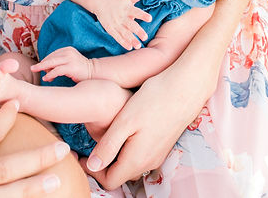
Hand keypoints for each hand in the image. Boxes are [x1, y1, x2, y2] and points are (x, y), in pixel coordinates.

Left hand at [31, 47, 93, 82]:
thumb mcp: (69, 62)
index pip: (52, 55)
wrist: (94, 73)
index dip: (45, 61)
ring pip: (51, 63)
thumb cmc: (80, 70)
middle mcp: (68, 52)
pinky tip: (47, 78)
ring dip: (44, 70)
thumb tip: (45, 68)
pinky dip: (50, 74)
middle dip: (40, 64)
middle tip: (33, 69)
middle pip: (50, 58)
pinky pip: (56, 70)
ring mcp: (70, 59)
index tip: (43, 69)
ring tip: (42, 76)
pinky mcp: (71, 67)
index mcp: (67, 49)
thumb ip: (59, 62)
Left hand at [84, 61, 210, 188]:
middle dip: (102, 165)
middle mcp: (149, 162)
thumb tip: (93, 166)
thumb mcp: (125, 121)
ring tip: (104, 137)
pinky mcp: (164, 143)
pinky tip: (124, 130)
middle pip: (120, 174)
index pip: (109, 181)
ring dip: (115, 157)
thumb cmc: (154, 99)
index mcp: (137, 160)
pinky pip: (141, 154)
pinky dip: (128, 149)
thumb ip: (108, 146)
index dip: (92, 172)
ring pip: (131, 164)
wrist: (187, 87)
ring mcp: (158, 153)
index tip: (80, 156)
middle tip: (87, 148)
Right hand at [92, 0, 152, 49]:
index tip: (150, 18)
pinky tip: (129, 47)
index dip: (143, 15)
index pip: (136, 11)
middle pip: (131, 24)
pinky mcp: (110, 28)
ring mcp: (115, 23)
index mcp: (127, 7)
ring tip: (138, 45)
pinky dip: (122, 42)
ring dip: (131, 39)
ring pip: (124, 32)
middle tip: (145, 37)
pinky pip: (117, 36)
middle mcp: (122, 16)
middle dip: (138, 31)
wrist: (99, 1)